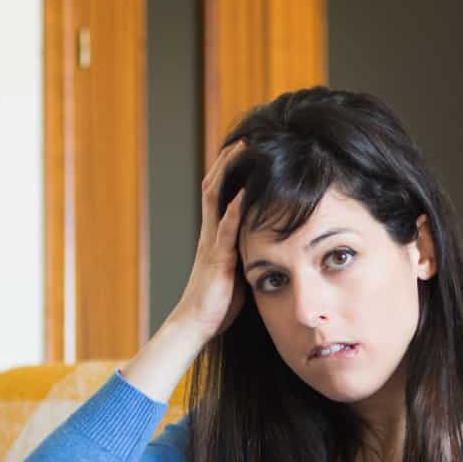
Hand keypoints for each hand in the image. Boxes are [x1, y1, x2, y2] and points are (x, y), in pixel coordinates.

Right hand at [166, 141, 247, 342]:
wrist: (196, 324)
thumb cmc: (218, 302)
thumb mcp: (236, 269)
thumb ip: (245, 251)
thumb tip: (266, 241)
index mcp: (215, 235)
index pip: (219, 193)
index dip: (229, 170)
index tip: (244, 149)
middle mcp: (210, 233)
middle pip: (214, 186)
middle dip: (228, 161)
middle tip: (245, 137)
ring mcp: (211, 243)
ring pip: (215, 199)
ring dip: (228, 173)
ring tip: (243, 150)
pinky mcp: (217, 259)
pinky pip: (225, 229)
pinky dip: (235, 210)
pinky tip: (244, 194)